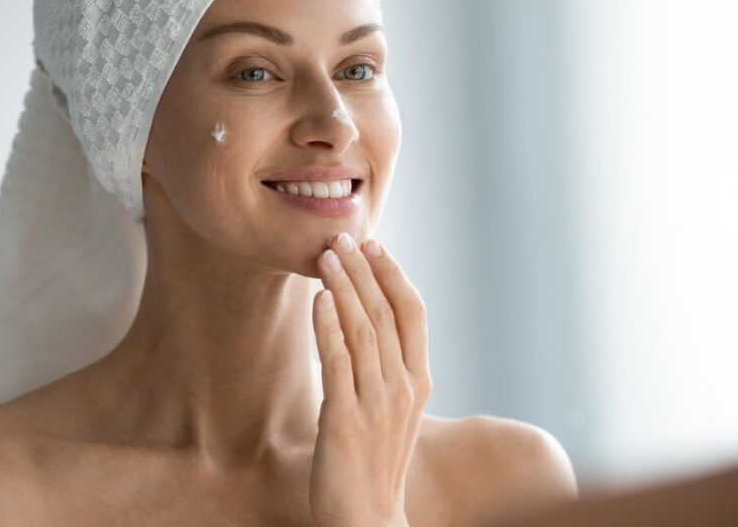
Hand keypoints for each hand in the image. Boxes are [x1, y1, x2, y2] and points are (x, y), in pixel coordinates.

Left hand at [308, 232, 431, 526]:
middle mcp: (404, 387)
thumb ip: (388, 369)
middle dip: (362, 271)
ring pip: (363, 330)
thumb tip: (367, 324)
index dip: (393, 275)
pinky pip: (338, 362)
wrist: (367, 520)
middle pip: (385, 313)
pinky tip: (319, 299)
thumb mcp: (393, 411)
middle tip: (342, 238)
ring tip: (325, 256)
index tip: (374, 246)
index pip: (413, 313)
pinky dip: (328, 326)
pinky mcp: (347, 420)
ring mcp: (377, 403)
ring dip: (344, 287)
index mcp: (419, 381)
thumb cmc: (375, 464)